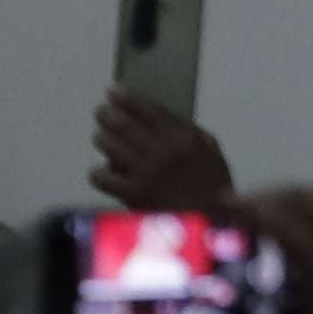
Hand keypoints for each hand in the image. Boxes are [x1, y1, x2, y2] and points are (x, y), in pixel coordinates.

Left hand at [93, 89, 233, 210]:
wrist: (211, 223)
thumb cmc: (213, 187)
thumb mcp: (210, 153)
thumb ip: (188, 132)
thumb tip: (159, 115)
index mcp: (185, 139)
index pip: (150, 110)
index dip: (128, 98)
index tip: (112, 90)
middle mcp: (164, 151)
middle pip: (122, 123)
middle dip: (107, 115)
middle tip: (102, 113)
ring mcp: (146, 173)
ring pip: (108, 145)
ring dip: (102, 139)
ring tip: (103, 139)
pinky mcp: (132, 194)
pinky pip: (101, 176)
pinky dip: (99, 173)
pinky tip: (104, 174)